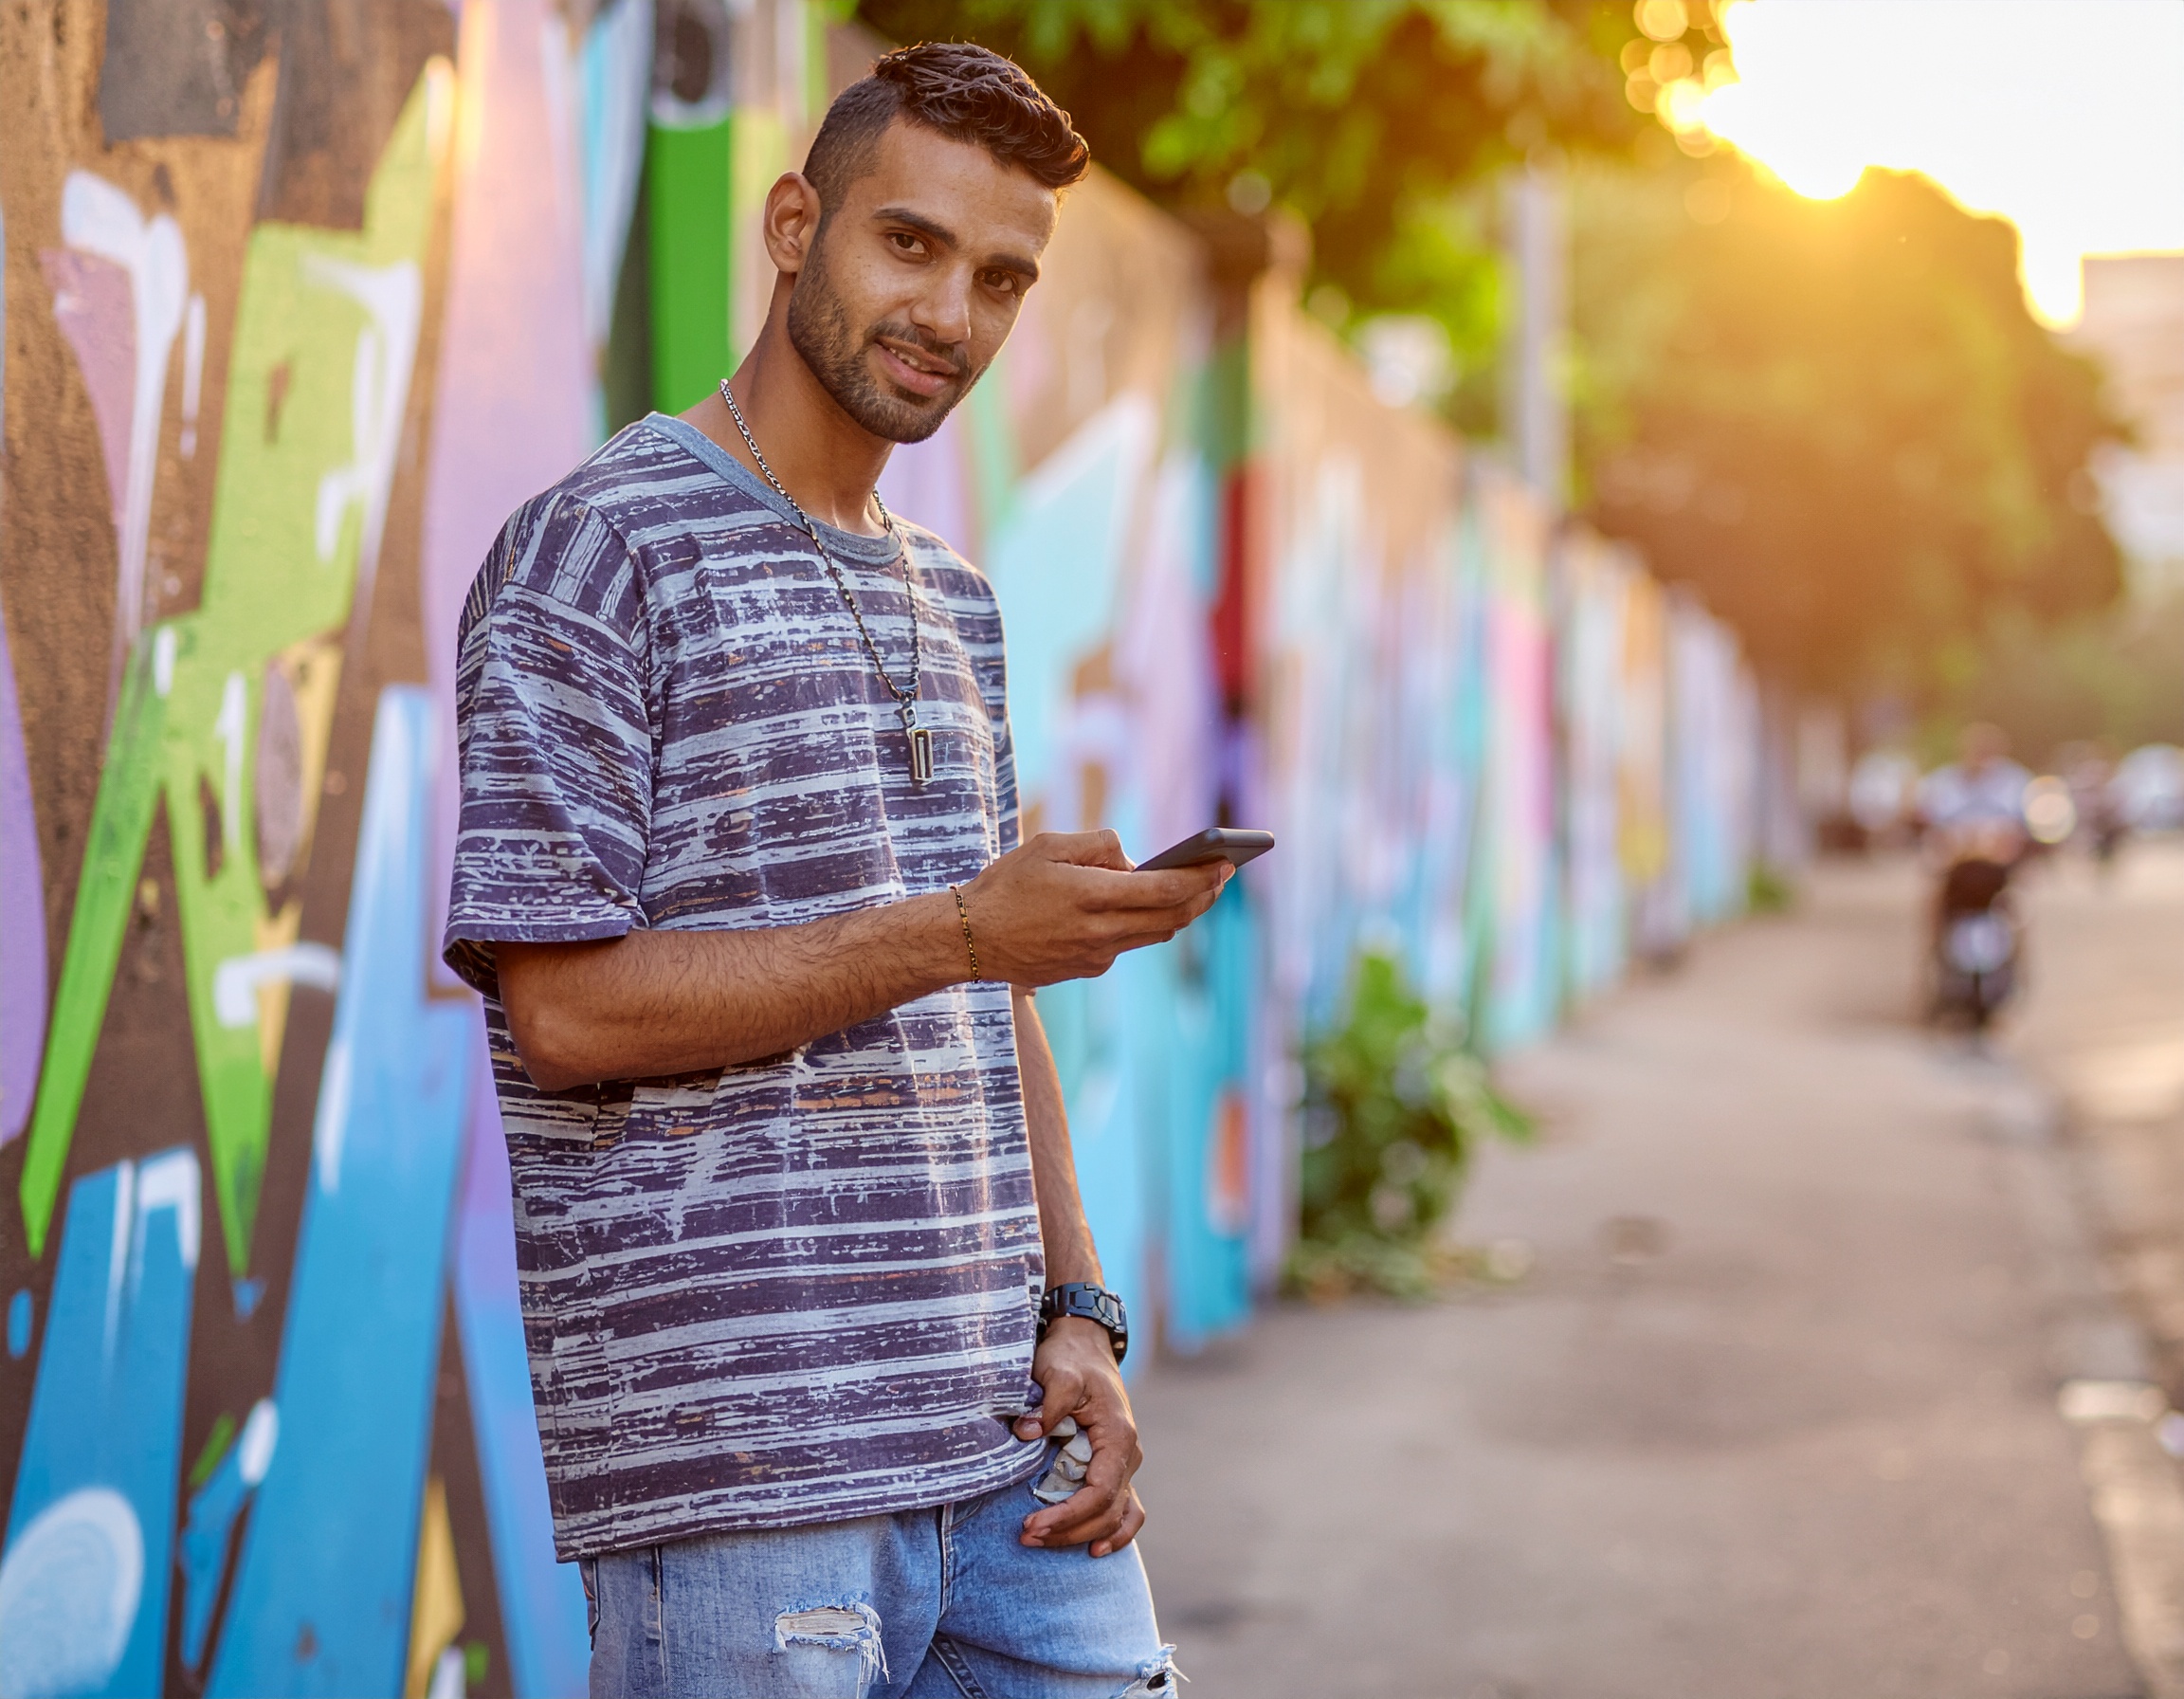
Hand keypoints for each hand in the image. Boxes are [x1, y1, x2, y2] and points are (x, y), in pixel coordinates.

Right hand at [962, 831, 1226, 987]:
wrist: (969, 939)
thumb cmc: (1006, 884)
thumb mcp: (1048, 845)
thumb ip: (1099, 845)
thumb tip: (1137, 861)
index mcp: (1090, 896)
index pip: (1165, 891)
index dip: (1202, 878)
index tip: (1224, 863)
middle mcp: (1099, 932)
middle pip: (1173, 918)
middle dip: (1204, 895)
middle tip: (1223, 875)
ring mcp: (1096, 956)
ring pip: (1157, 934)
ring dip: (1182, 912)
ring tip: (1198, 888)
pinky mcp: (1087, 969)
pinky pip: (1128, 944)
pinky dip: (1142, 924)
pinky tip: (1144, 907)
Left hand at [1014, 1317, 1144, 1556]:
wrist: (1085, 1344)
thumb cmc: (1071, 1358)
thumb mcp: (1059, 1373)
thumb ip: (1047, 1404)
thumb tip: (1026, 1432)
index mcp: (1118, 1436)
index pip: (1099, 1492)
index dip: (1067, 1515)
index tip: (1032, 1523)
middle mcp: (1128, 1454)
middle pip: (1105, 1512)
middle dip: (1067, 1531)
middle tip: (1025, 1536)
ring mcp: (1124, 1463)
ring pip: (1115, 1516)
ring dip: (1081, 1535)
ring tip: (1042, 1542)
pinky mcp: (1114, 1466)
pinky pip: (1125, 1509)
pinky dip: (1115, 1532)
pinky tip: (1095, 1549)